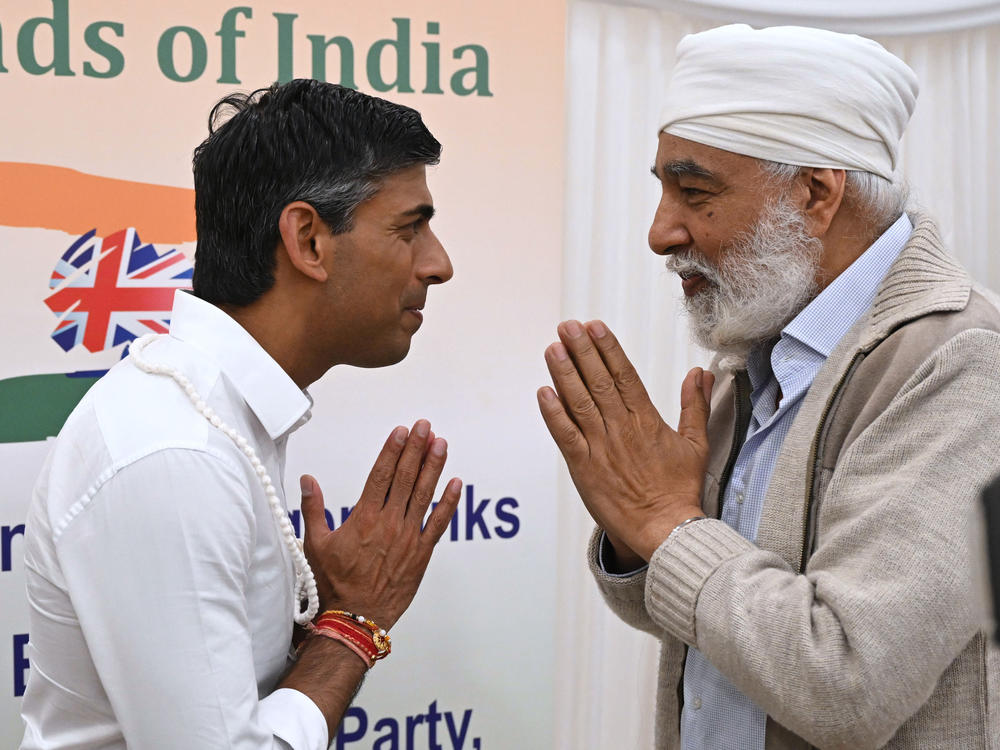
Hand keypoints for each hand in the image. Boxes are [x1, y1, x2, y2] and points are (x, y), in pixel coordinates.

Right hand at [298, 420, 460, 629]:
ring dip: (433, 467)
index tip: (402, 430)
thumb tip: (308, 480)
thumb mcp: (314, 544)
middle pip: (406, 477)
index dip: (393, 450)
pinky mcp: (421, 554)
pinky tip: (457, 483)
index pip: (381, 475)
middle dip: (416, 449)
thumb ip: (313, 508)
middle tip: (425, 426)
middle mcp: (389, 523)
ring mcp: (408, 538)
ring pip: (424, 495)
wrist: (354, 619)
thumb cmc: (332, 584)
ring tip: (440, 443)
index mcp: (364, 518)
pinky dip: (448, 503)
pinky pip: (439, 524)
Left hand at [537, 320, 713, 560]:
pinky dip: (554, 414)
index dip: (608, 348)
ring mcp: (602, 447)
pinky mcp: (585, 468)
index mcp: (647, 420)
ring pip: (580, 402)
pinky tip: (543, 392)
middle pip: (599, 381)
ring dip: (564, 373)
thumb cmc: (679, 490)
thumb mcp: (696, 442)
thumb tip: (700, 374)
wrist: (666, 529)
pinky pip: (566, 436)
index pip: (624, 375)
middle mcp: (622, 428)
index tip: (595, 327)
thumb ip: (695, 404)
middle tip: (568, 326)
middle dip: (582, 350)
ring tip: (553, 348)